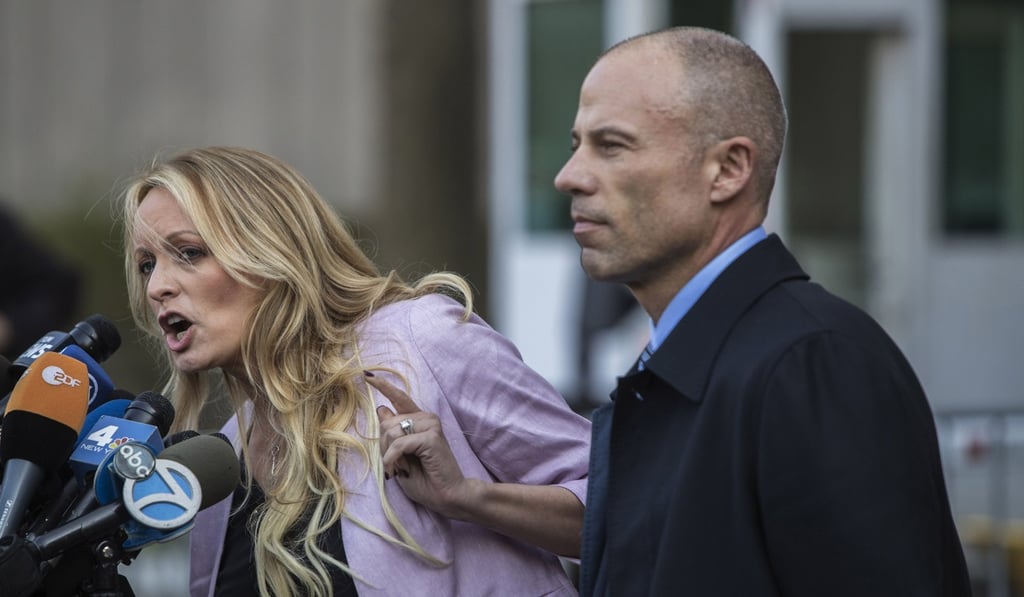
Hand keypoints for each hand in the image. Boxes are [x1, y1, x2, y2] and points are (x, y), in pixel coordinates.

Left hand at [367, 373, 476, 519]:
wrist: (446, 496)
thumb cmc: (425, 481)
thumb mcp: (399, 456)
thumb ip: (391, 434)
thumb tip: (381, 408)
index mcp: (419, 422)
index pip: (400, 398)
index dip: (383, 386)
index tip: (368, 376)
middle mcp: (426, 418)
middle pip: (387, 422)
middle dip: (384, 446)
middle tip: (396, 465)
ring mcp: (431, 425)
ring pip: (391, 431)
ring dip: (389, 454)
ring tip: (400, 469)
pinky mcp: (431, 436)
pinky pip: (399, 443)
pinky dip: (393, 459)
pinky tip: (398, 470)